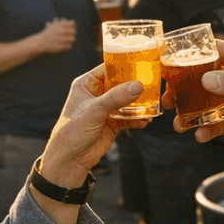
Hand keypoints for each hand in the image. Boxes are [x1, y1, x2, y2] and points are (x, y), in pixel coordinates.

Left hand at [37, 64, 151, 185]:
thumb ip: (115, 98)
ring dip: (139, 103)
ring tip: (153, 104)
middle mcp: (97, 94)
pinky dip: (138, 118)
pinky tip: (146, 120)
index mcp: (86, 84)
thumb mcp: (93, 111)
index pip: (108, 68)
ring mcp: (106, 109)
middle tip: (153, 83)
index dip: (124, 64)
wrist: (70, 161)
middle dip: (136, 85)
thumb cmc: (72, 131)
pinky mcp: (113, 123)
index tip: (143, 62)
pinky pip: (129, 117)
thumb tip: (137, 86)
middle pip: (121, 84)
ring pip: (127, 101)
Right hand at [38, 18, 77, 53]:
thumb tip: (60, 18)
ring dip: (71, 39)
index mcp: (60, 25)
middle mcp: (62, 31)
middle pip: (74, 31)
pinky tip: (66, 45)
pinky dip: (69, 45)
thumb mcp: (52, 26)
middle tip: (72, 34)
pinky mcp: (62, 47)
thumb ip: (56, 23)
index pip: (72, 23)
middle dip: (73, 32)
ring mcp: (62, 39)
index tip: (73, 26)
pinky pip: (70, 46)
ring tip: (70, 40)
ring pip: (73, 39)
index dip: (73, 24)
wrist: (40, 43)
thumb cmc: (46, 34)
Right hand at [184, 41, 223, 158]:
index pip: (218, 51)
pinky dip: (203, 130)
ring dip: (188, 111)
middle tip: (168, 95)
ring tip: (177, 121)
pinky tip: (199, 135)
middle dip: (184, 86)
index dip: (196, 53)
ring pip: (204, 103)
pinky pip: (213, 125)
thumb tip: (206, 81)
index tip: (174, 57)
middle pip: (203, 78)